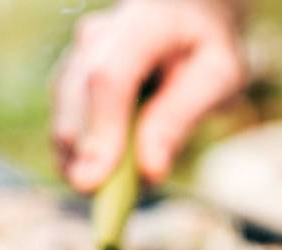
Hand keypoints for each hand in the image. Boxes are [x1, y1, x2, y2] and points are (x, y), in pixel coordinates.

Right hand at [52, 0, 246, 191]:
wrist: (187, 15)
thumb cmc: (206, 47)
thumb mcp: (219, 76)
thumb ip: (182, 118)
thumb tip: (149, 172)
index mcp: (145, 22)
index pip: (108, 76)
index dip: (99, 130)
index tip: (94, 181)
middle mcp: (100, 33)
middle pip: (75, 95)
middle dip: (81, 152)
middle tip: (98, 199)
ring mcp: (78, 53)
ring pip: (61, 110)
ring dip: (75, 157)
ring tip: (105, 191)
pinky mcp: (69, 78)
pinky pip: (64, 120)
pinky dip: (77, 153)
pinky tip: (99, 173)